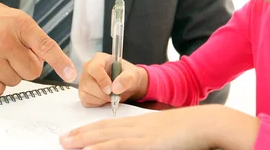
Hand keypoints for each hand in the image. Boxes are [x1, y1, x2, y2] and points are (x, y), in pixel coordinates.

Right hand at [0, 0, 75, 97]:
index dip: (60, 62)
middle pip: (32, 72)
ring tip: (0, 58)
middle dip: (27, 67)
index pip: (46, 46)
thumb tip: (49, 63)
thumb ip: (35, 39)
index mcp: (20, 24)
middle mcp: (4, 39)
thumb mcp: (18, 19)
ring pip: (15, 82)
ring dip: (11, 74)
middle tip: (15, 55)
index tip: (70, 73)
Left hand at [60, 106, 217, 149]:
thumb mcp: (167, 134)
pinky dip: (101, 146)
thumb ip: (153, 138)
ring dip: (84, 139)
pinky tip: (88, 149)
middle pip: (104, 129)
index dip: (92, 129)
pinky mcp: (146, 143)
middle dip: (82, 133)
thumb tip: (145, 143)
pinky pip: (118, 145)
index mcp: (143, 123)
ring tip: (66, 143)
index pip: (111, 126)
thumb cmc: (192, 130)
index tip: (77, 133)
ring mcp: (141, 133)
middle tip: (63, 138)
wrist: (206, 123)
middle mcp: (138, 126)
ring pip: (106, 136)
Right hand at [79, 52, 147, 107]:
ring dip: (101, 99)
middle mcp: (88, 69)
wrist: (127, 85)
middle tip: (115, 96)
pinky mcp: (83, 93)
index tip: (110, 90)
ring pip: (86, 94)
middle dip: (103, 94)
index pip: (95, 68)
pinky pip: (86, 102)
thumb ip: (126, 79)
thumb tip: (116, 87)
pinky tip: (105, 99)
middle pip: (88, 83)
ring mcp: (84, 81)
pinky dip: (97, 104)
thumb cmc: (128, 76)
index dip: (102, 80)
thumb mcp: (133, 75)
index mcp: (99, 59)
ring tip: (112, 96)